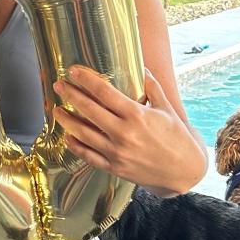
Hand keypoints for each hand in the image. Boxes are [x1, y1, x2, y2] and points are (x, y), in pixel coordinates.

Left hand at [53, 66, 206, 194]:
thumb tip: (141, 67)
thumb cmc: (177, 137)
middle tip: (58, 85)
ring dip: (66, 120)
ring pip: (83, 133)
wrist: (184, 172)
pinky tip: (67, 136)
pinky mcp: (114, 167)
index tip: (73, 71)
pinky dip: (75, 145)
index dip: (86, 80)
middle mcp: (124, 133)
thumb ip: (153, 88)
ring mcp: (117, 152)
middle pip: (89, 110)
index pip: (105, 92)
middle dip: (70, 95)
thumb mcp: (167, 109)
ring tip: (55, 109)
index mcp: (137, 115)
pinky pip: (88, 155)